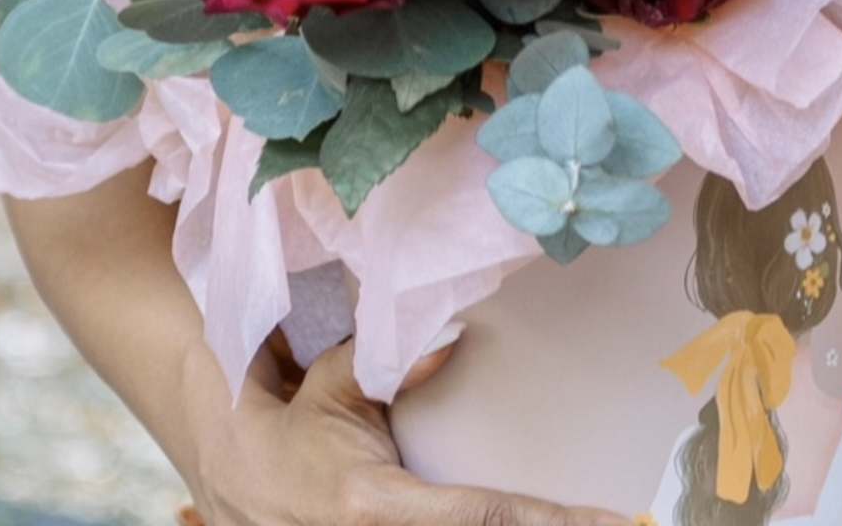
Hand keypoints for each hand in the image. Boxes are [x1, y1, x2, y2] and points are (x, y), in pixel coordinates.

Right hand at [183, 331, 636, 525]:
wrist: (234, 470)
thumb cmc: (293, 417)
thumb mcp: (339, 381)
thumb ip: (395, 362)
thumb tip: (461, 334)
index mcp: (372, 503)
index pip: (477, 516)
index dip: (545, 521)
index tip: (607, 520)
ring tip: (596, 523)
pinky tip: (538, 517)